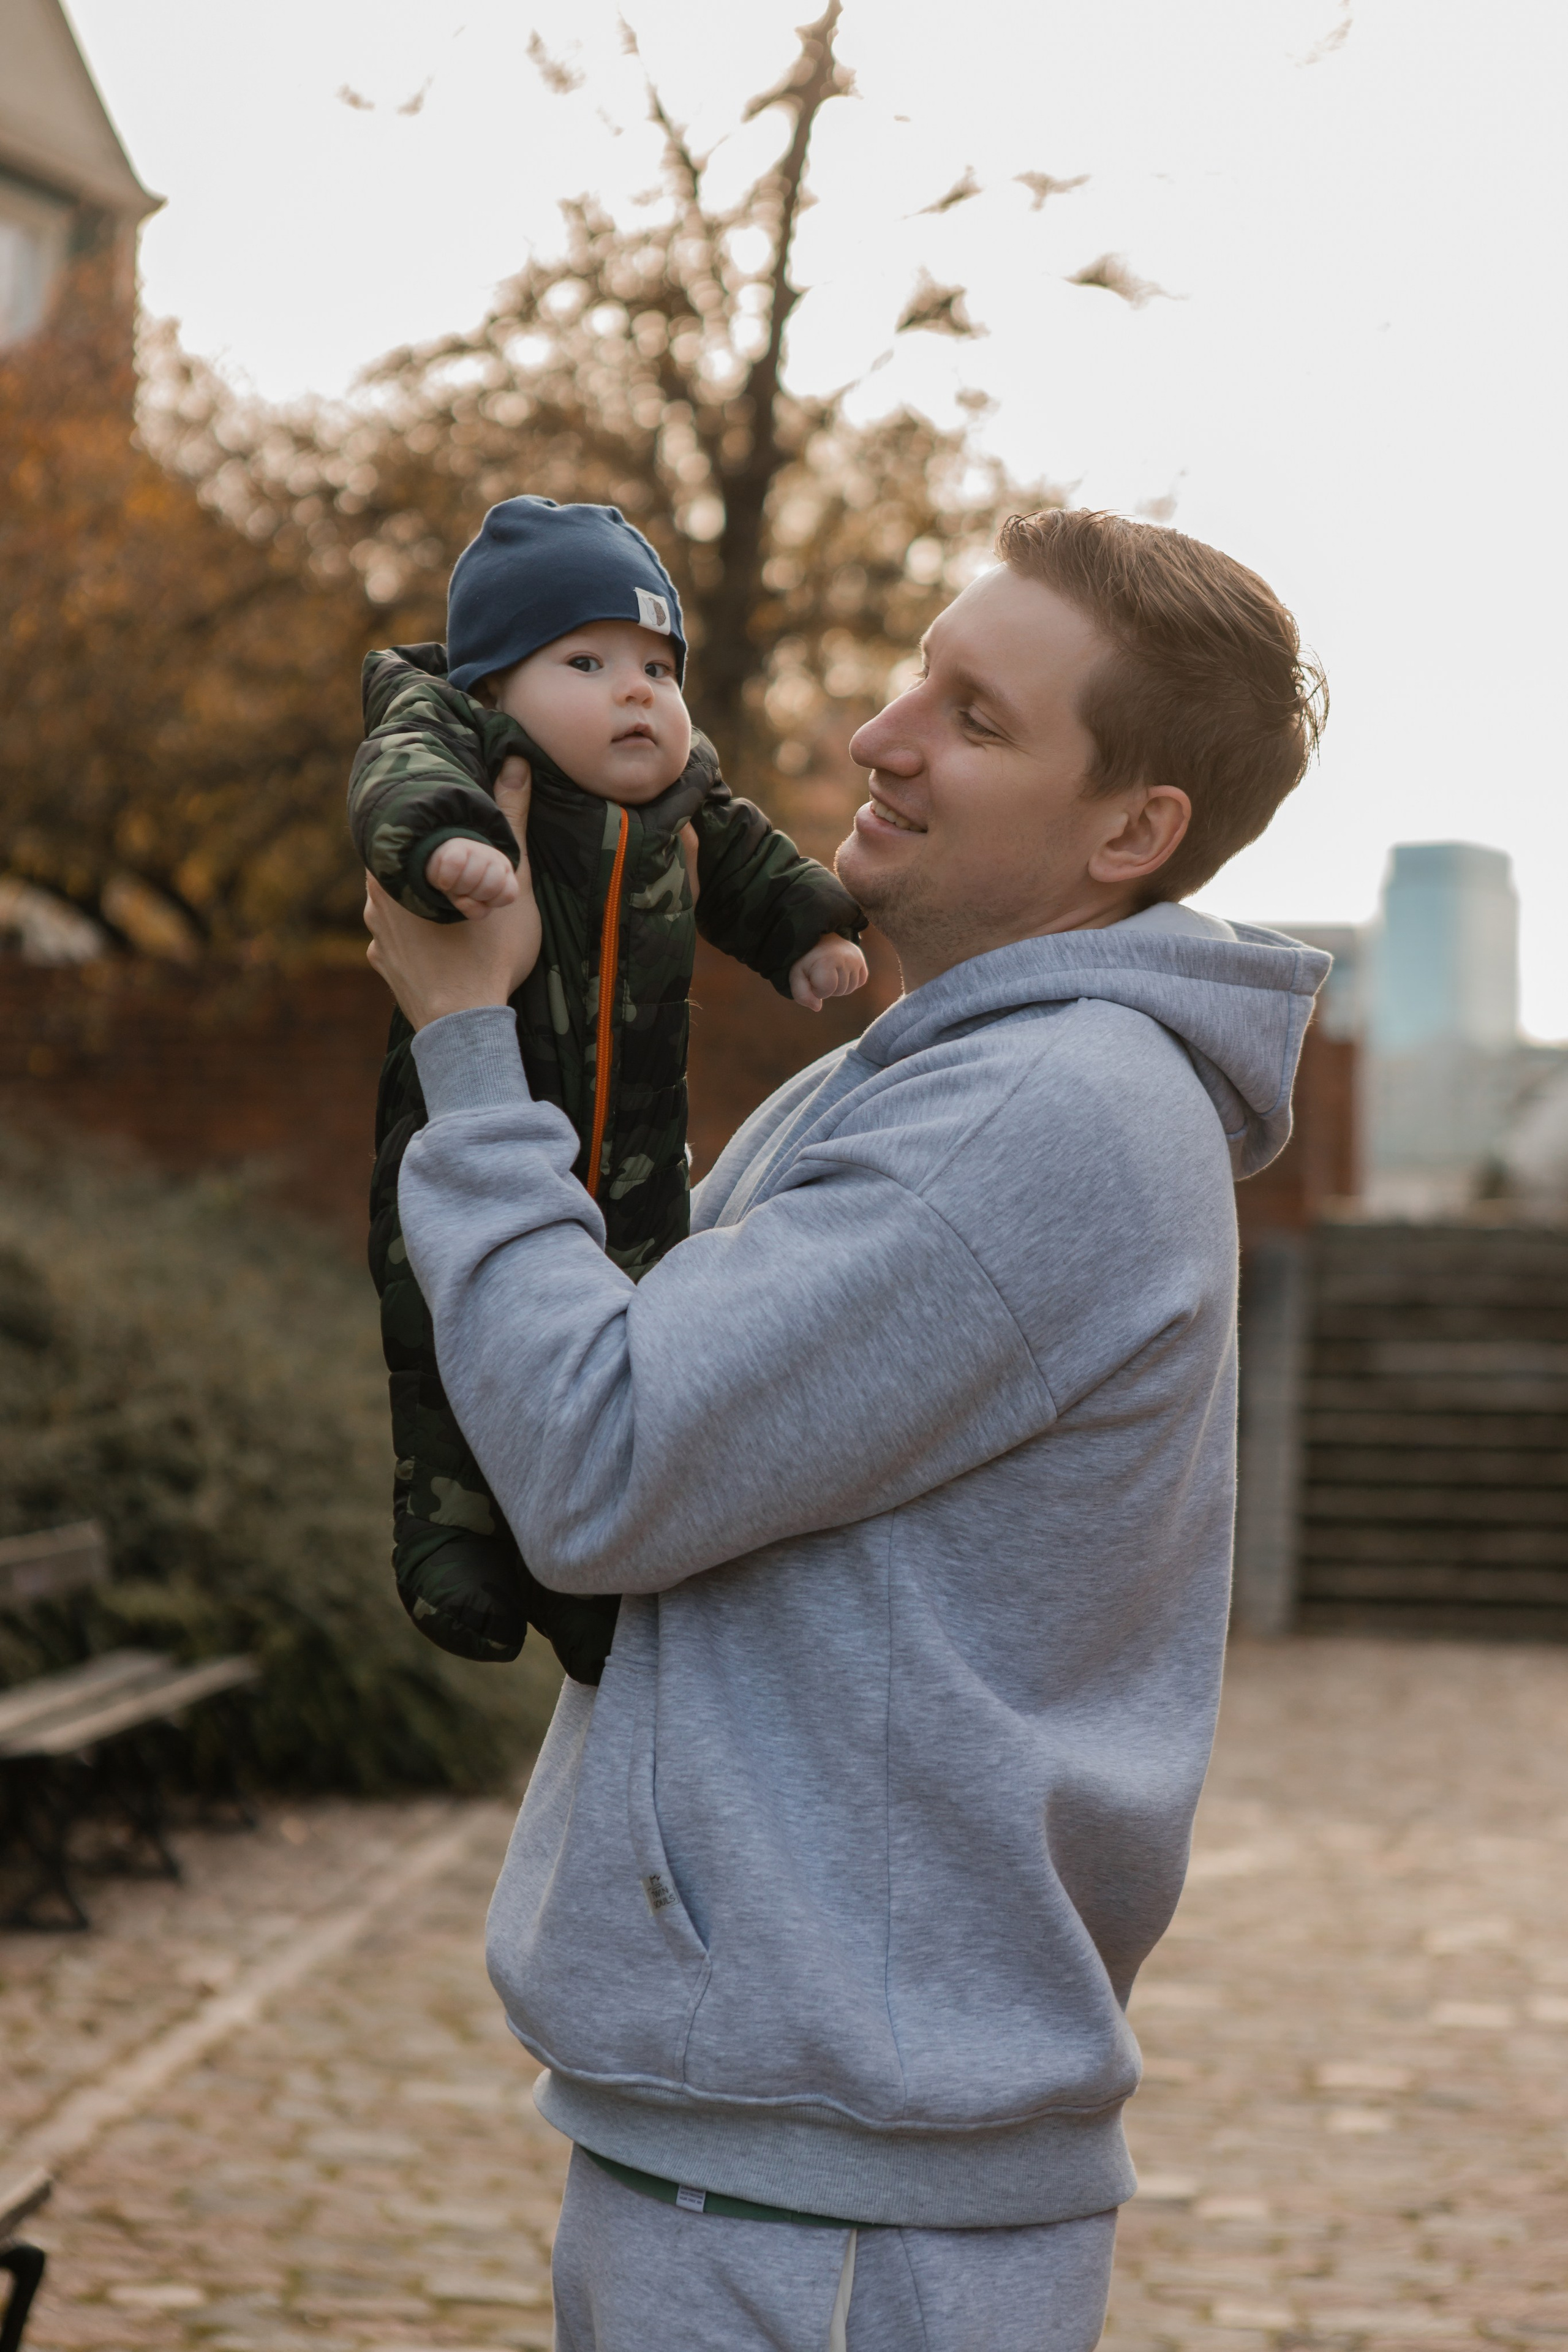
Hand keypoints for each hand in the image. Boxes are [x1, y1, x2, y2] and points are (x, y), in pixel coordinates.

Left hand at [365, 757, 538, 1028]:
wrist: (465, 1027)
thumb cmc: (489, 953)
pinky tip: (440, 942)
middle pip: (400, 864)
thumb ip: (511, 819)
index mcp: (396, 869)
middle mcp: (374, 899)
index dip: (427, 824)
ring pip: (396, 902)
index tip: (450, 823)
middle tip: (461, 863)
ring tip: (454, 904)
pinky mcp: (384, 967)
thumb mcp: (509, 881)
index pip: (403, 829)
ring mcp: (376, 936)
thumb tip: (514, 761)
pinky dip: (414, 938)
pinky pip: (396, 940)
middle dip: (426, 863)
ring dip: (419, 900)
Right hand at [424, 835, 520, 919]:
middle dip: (473, 896)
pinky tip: (444, 882)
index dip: (491, 903)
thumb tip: (464, 902)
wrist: (444, 862)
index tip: (480, 899)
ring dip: (458, 888)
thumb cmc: (465, 886)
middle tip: (466, 891)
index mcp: (506, 875)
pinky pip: (454, 864)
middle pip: (490, 888)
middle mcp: (496, 860)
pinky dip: (446, 879)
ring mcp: (478, 851)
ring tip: (455, 885)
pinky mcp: (458, 846)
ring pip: (471, 878)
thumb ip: (476, 911)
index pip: (508, 894)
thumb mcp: (474, 904)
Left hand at [789, 933, 869, 1012]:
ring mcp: (856, 959)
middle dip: (827, 988)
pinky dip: (850, 981)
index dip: (816, 989)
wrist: (820, 938)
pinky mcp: (862, 961)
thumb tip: (817, 1008)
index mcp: (826, 961)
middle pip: (839, 992)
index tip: (812, 977)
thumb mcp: (796, 974)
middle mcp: (845, 959)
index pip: (826, 991)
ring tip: (830, 971)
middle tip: (821, 972)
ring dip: (838, 986)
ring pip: (849, 989)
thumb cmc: (806, 959)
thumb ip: (801, 994)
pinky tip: (840, 971)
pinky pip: (860, 982)